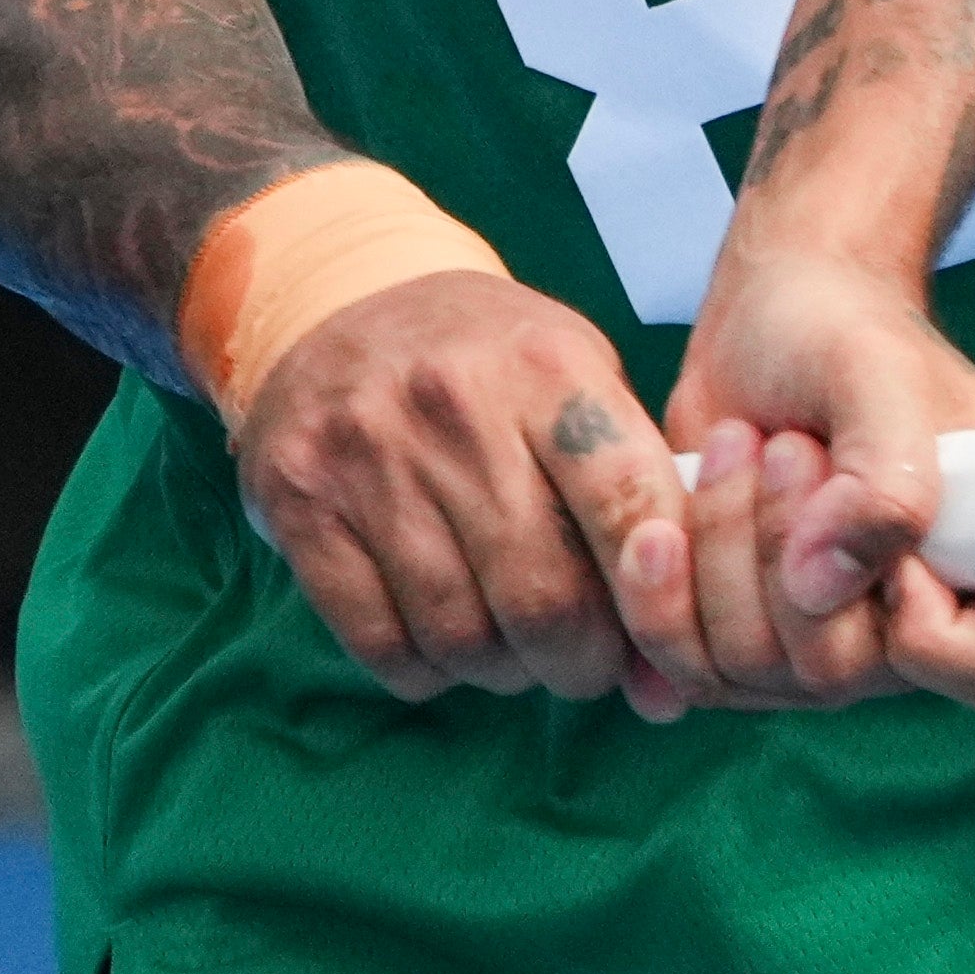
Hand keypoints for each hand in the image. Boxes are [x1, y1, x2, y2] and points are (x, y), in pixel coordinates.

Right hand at [226, 270, 704, 718]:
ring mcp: (367, 455)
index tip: (659, 624)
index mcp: (546, 365)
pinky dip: (425, 672)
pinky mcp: (300, 502)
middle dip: (580, 662)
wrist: (336, 300)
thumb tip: (674, 661)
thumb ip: (634, 494)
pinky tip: (440, 645)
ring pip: (462, 635)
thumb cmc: (488, 360)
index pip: (628, 503)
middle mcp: (454, 404)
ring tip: (513, 651)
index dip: (658, 593)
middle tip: (583, 662)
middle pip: (544, 597)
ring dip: (503, 673)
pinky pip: (380, 642)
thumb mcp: (575, 376)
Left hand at [666, 232, 974, 718]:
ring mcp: (832, 645)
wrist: (770, 321)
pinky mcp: (750, 640)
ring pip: (753, 669)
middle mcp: (920, 626)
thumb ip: (884, 482)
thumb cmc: (848, 333)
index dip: (927, 623)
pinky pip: (693, 668)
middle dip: (783, 543)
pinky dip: (663, 591)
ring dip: (723, 543)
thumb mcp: (880, 376)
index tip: (868, 518)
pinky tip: (668, 522)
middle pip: (839, 670)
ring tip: (739, 444)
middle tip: (786, 444)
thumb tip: (824, 586)